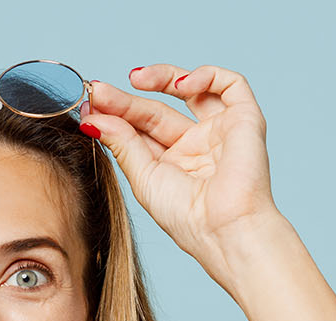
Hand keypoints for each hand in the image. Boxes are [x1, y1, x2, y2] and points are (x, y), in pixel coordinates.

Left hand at [81, 64, 282, 283]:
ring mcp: (220, 131)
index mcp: (171, 164)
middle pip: (157, 110)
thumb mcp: (144, 177)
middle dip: (128, 99)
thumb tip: (92, 117)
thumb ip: (121, 144)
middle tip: (99, 91)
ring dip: (162, 77)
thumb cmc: (187, 217)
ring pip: (192, 89)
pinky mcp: (246, 120)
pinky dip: (206, 76)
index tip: (90, 105)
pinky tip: (181, 85)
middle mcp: (196, 146)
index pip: (139, 130)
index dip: (116, 114)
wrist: (225, 228)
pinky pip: (230, 84)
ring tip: (135, 79)